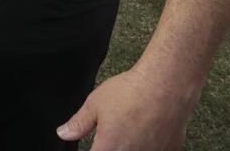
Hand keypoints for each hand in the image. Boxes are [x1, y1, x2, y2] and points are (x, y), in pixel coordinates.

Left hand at [57, 67, 198, 149]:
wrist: (166, 85)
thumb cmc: (131, 92)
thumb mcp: (95, 104)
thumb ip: (79, 123)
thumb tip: (64, 134)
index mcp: (108, 149)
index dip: (93, 149)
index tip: (94, 144)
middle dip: (109, 147)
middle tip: (111, 135)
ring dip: (128, 147)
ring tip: (129, 130)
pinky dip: (148, 146)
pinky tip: (147, 134)